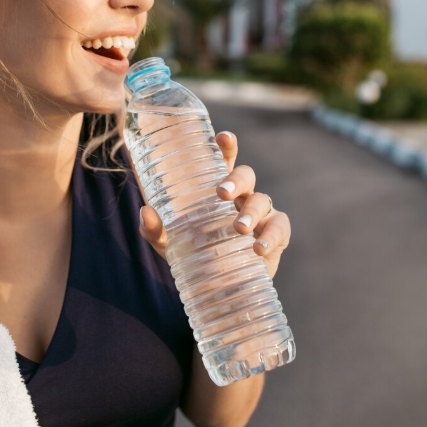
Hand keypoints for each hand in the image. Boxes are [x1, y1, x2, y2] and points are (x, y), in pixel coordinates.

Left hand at [138, 130, 291, 279]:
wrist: (218, 288)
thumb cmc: (194, 255)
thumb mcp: (169, 244)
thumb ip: (155, 230)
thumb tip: (146, 212)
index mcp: (219, 189)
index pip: (225, 160)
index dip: (227, 145)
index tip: (223, 137)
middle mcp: (242, 196)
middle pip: (246, 175)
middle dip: (236, 180)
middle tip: (222, 193)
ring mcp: (262, 214)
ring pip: (262, 200)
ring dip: (251, 212)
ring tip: (239, 228)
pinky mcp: (276, 235)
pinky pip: (280, 227)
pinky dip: (272, 236)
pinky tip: (259, 248)